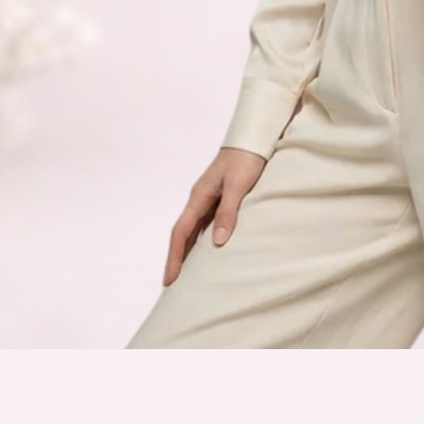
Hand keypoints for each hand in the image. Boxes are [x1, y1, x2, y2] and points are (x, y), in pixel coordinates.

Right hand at [161, 145, 267, 285]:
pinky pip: (207, 224)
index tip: (170, 280)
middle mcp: (200, 199)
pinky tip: (210, 252)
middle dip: (177, 258)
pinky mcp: (221, 197)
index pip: (181, 232)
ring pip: (195, 230)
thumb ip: (228, 212)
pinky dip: (204, 240)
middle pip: (183, 234)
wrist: (253, 137)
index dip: (174, 257)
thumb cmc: (246, 159)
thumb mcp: (238, 186)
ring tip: (189, 275)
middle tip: (174, 285)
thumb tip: (217, 242)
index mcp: (199, 196)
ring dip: (190, 251)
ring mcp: (209, 198)